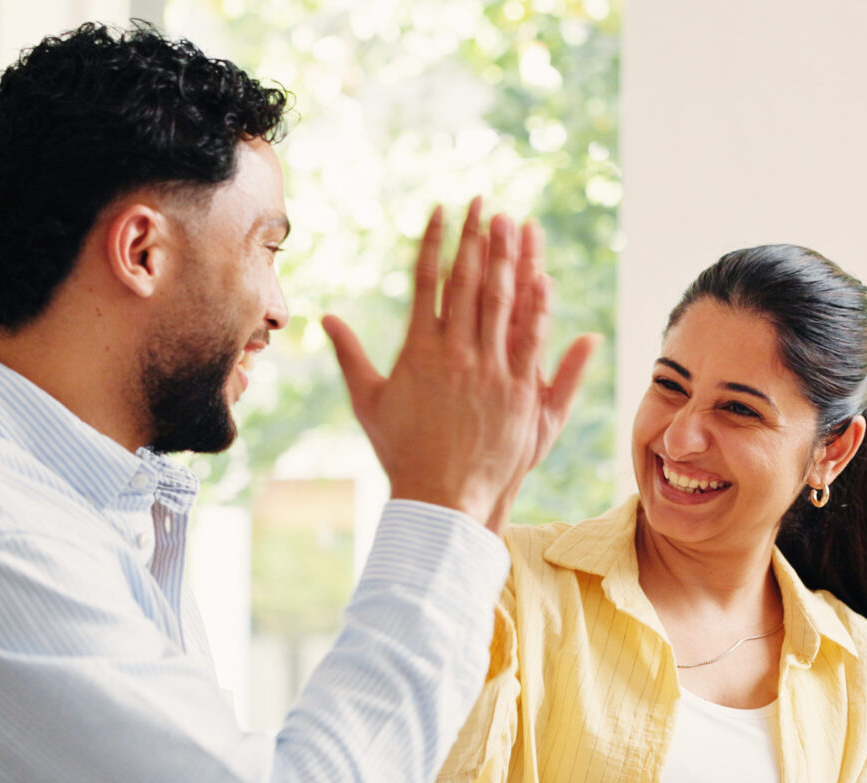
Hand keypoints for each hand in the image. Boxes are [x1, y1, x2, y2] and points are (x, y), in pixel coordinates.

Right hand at [323, 199, 598, 533]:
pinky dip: (537, 306)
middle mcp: (455, 353)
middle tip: (483, 201)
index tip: (442, 210)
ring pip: (502, 301)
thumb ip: (350, 354)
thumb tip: (326, 319)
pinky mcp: (518, 391)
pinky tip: (540, 276)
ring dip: (507, 258)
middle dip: (476, 236)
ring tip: (512, 223)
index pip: (428, 281)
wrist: (440, 497)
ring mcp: (489, 370)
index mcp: (419, 350)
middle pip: (468, 281)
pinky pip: (530, 339)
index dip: (436, 242)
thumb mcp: (368, 400)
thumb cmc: (400, 451)